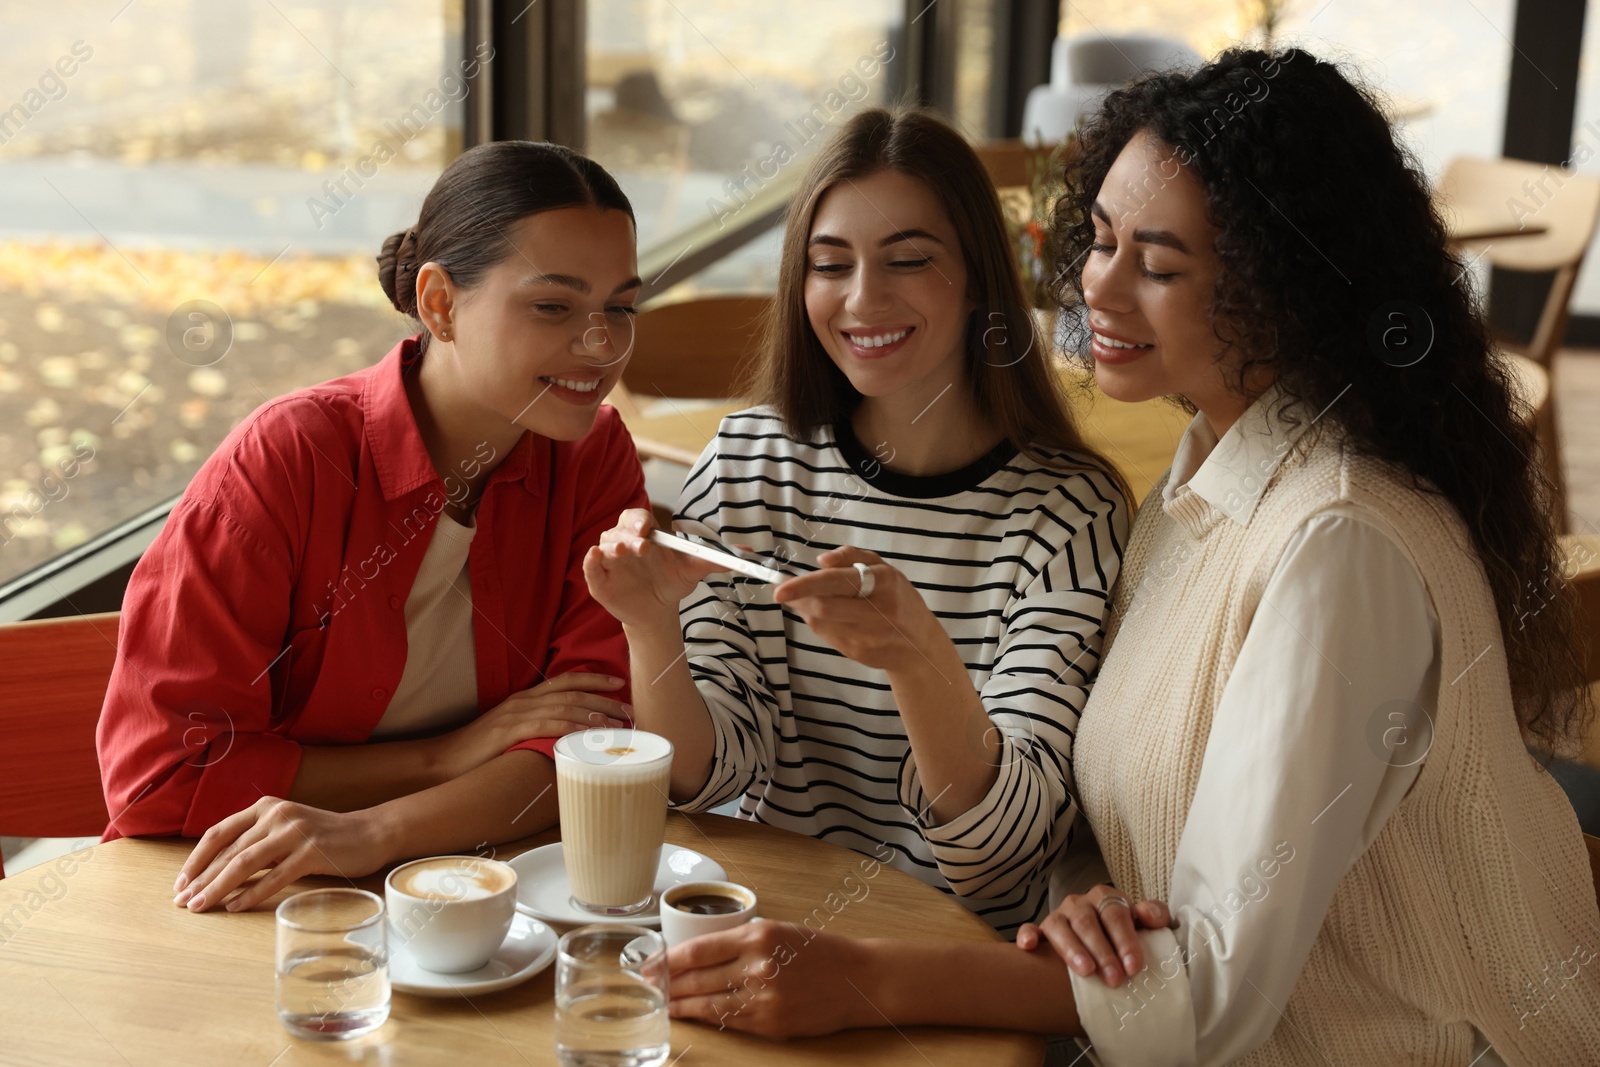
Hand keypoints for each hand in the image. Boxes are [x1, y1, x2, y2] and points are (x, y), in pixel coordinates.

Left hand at [171, 797, 390, 913]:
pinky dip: (251, 894)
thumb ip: (257, 841)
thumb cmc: (323, 837)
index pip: (219, 833)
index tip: (180, 883)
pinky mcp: (312, 852)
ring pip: (245, 863)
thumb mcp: (286, 830)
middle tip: (183, 903)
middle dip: (201, 879)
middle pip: (229, 851)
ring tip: (201, 907)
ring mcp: (295, 832)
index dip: (196, 860)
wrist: (370, 833)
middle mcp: (277, 815)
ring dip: (218, 888)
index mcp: (266, 807)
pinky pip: (274, 877)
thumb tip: (216, 873)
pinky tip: (235, 907)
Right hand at [436, 672, 630, 779]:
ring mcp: (516, 714)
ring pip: (564, 706)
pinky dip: (569, 727)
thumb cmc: (480, 752)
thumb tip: (569, 738)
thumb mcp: (513, 733)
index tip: (619, 682)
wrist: (444, 760)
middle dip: (604, 699)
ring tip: (616, 723)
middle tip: (630, 710)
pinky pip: (546, 725)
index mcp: (526, 698)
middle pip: (573, 692)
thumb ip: (538, 728)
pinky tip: (586, 734)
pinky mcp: (509, 731)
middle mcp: (524, 700)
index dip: (594, 678)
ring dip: (594, 713)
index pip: (566, 680)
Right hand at [584, 509, 720, 627]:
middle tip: (642, 545)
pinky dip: (590, 561)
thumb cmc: (671, 583)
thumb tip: (746, 553)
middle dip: (628, 535)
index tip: (648, 528)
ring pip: (605, 545)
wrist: (658, 611)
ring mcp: (610, 561)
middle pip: (619, 529)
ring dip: (612, 547)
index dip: (639, 520)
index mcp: (644, 534)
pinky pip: (590, 566)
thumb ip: (714, 560)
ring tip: (622, 552)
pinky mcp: (599, 579)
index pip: (637, 518)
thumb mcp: (693, 570)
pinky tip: (594, 556)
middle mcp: (624, 543)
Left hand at [667, 920, 872, 1038]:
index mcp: (758, 936)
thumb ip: (740, 940)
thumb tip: (697, 953)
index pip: (698, 949)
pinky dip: (704, 1017)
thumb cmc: (819, 951)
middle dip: (666, 982)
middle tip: (645, 984)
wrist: (858, 979)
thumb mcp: (779, 930)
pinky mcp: (770, 1022)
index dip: (668, 960)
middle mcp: (758, 966)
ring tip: (660, 1001)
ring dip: (679, 1003)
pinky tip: (689, 1014)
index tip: (649, 963)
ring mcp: (764, 997)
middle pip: (697, 977)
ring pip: (707, 1002)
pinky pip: (727, 1020)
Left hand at [773, 547, 937, 671]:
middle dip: (799, 600)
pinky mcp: (860, 653)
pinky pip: (827, 637)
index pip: (836, 582)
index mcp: (884, 582)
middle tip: (787, 591)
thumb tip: (822, 560)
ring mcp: (869, 636)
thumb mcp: (883, 568)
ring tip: (812, 601)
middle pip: (823, 608)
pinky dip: (820, 624)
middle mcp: (878, 611)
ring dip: (807, 611)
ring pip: (820, 624)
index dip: (804, 585)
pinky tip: (830, 617)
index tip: (780, 589)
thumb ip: (852, 556)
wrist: (919, 645)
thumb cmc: (898, 598)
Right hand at [1015, 884, 1173, 987]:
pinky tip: (1030, 947)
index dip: (1125, 940)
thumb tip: (1147, 914)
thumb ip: (1154, 915)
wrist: (1105, 938)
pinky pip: (1031, 928)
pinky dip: (1028, 935)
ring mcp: (1059, 916)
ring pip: (1058, 926)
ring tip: (1085, 971)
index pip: (1115, 915)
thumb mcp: (1145, 923)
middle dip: (1102, 951)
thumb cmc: (1125, 933)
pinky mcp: (1042, 931)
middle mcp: (1079, 903)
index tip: (1133, 967)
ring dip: (1071, 949)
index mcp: (1105, 897)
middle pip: (1087, 922)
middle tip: (1114, 979)